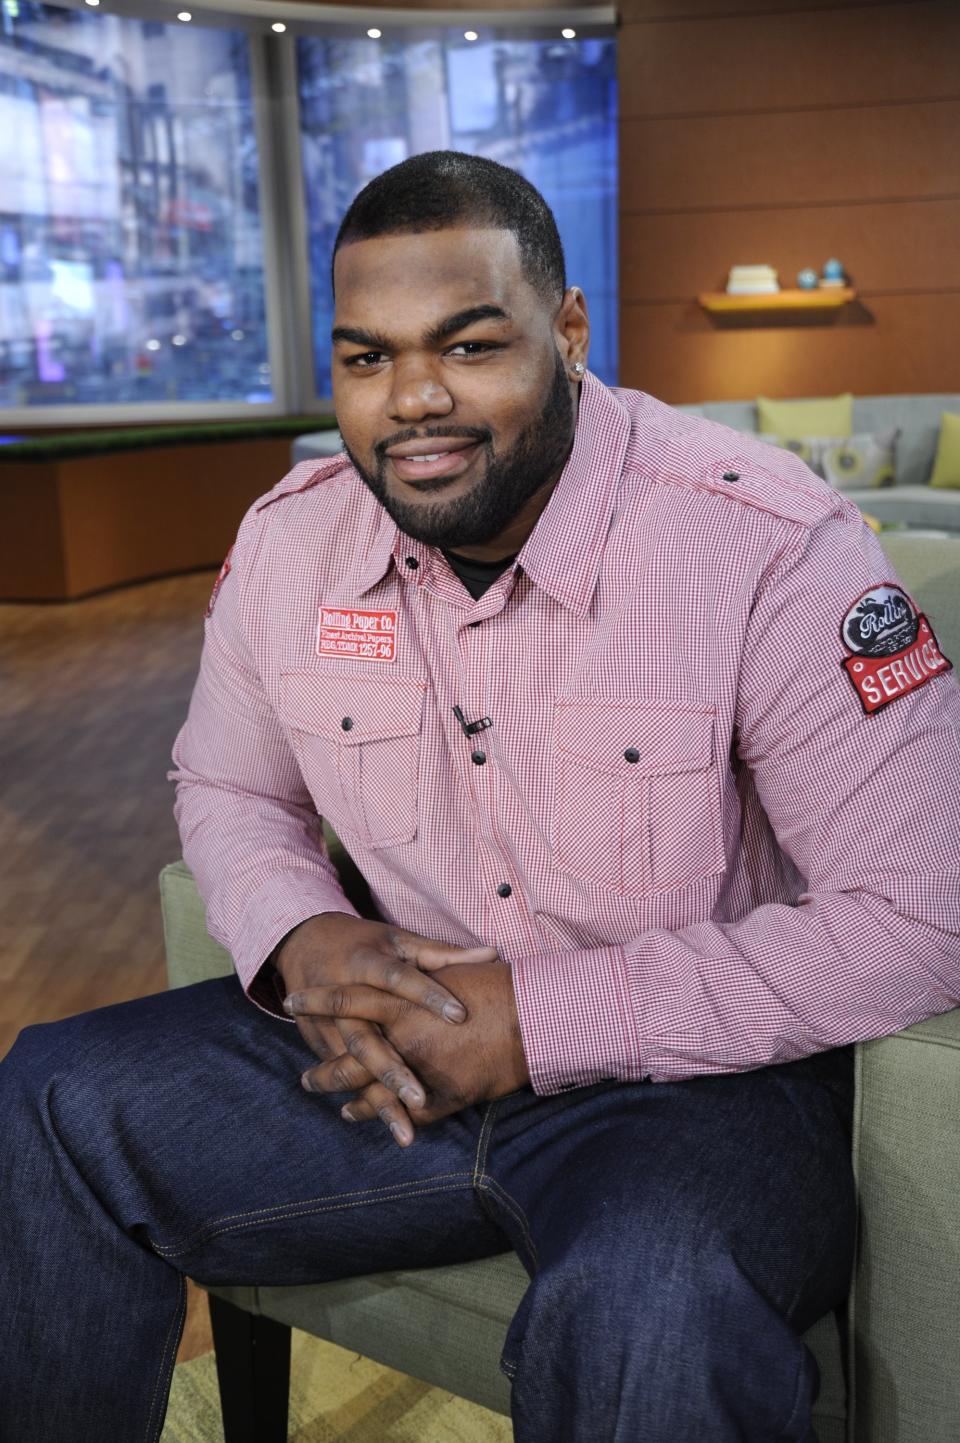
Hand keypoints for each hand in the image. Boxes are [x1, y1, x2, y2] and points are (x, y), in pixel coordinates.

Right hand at [276, 914, 497, 1144]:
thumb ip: (442, 954)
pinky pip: (345, 1078)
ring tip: (404, 1132)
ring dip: (378, 1101)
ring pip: (353, 1069)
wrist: (305, 943)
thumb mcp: (400, 941)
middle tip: (420, 1099)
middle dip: (392, 1071)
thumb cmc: (367, 943)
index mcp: (367, 964)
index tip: (460, 1016)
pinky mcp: (322, 1043)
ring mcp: (329, 1026)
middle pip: (367, 1040)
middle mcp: (343, 999)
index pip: (399, 980)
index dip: (428, 995)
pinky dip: (366, 1104)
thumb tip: (492, 955)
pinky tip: (391, 1126)